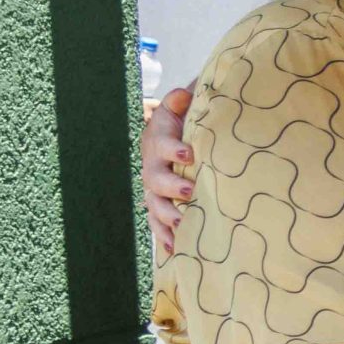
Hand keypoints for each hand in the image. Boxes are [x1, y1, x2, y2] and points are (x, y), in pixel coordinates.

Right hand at [142, 85, 193, 257]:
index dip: (173, 150)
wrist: (181, 137)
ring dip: (167, 216)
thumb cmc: (189, 122)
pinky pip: (157, 223)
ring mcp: (155, 189)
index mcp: (159, 140)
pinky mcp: (160, 205)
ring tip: (182, 225)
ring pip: (155, 204)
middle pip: (155, 178)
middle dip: (171, 186)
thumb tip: (183, 94)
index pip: (162, 144)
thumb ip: (184, 101)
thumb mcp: (187, 108)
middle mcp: (153, 166)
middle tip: (189, 192)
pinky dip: (164, 236)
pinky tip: (173, 250)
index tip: (189, 154)